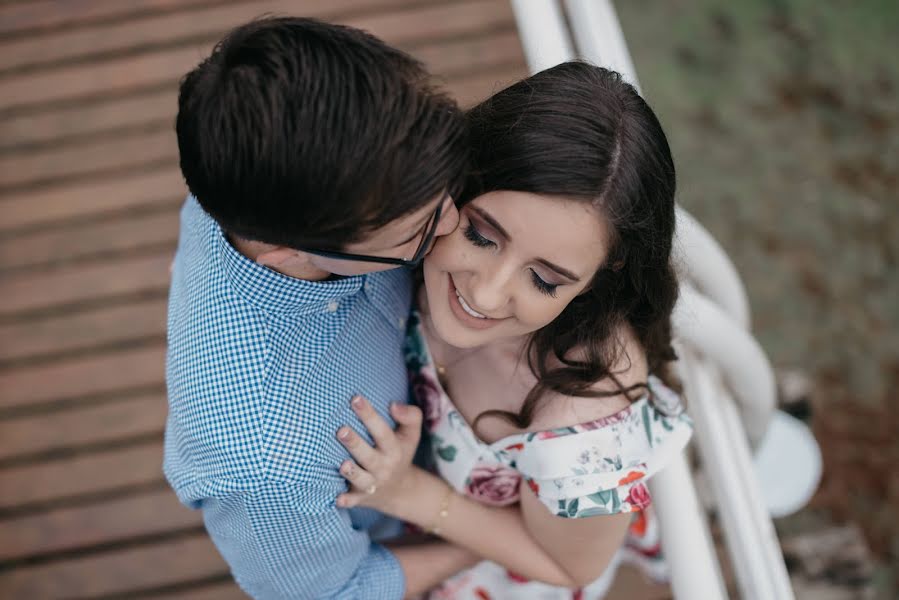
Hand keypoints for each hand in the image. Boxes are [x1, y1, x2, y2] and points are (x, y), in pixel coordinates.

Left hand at [336, 396, 422, 513]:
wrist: (401, 491)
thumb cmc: (400, 452)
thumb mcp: (411, 434)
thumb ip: (410, 416)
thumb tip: (394, 405)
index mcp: (394, 449)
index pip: (382, 431)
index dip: (369, 415)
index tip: (355, 399)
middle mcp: (383, 467)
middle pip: (369, 456)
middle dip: (355, 443)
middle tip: (341, 430)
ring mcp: (372, 484)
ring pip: (361, 479)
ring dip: (351, 473)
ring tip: (342, 464)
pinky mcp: (360, 498)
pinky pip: (353, 502)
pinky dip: (346, 501)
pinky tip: (337, 499)